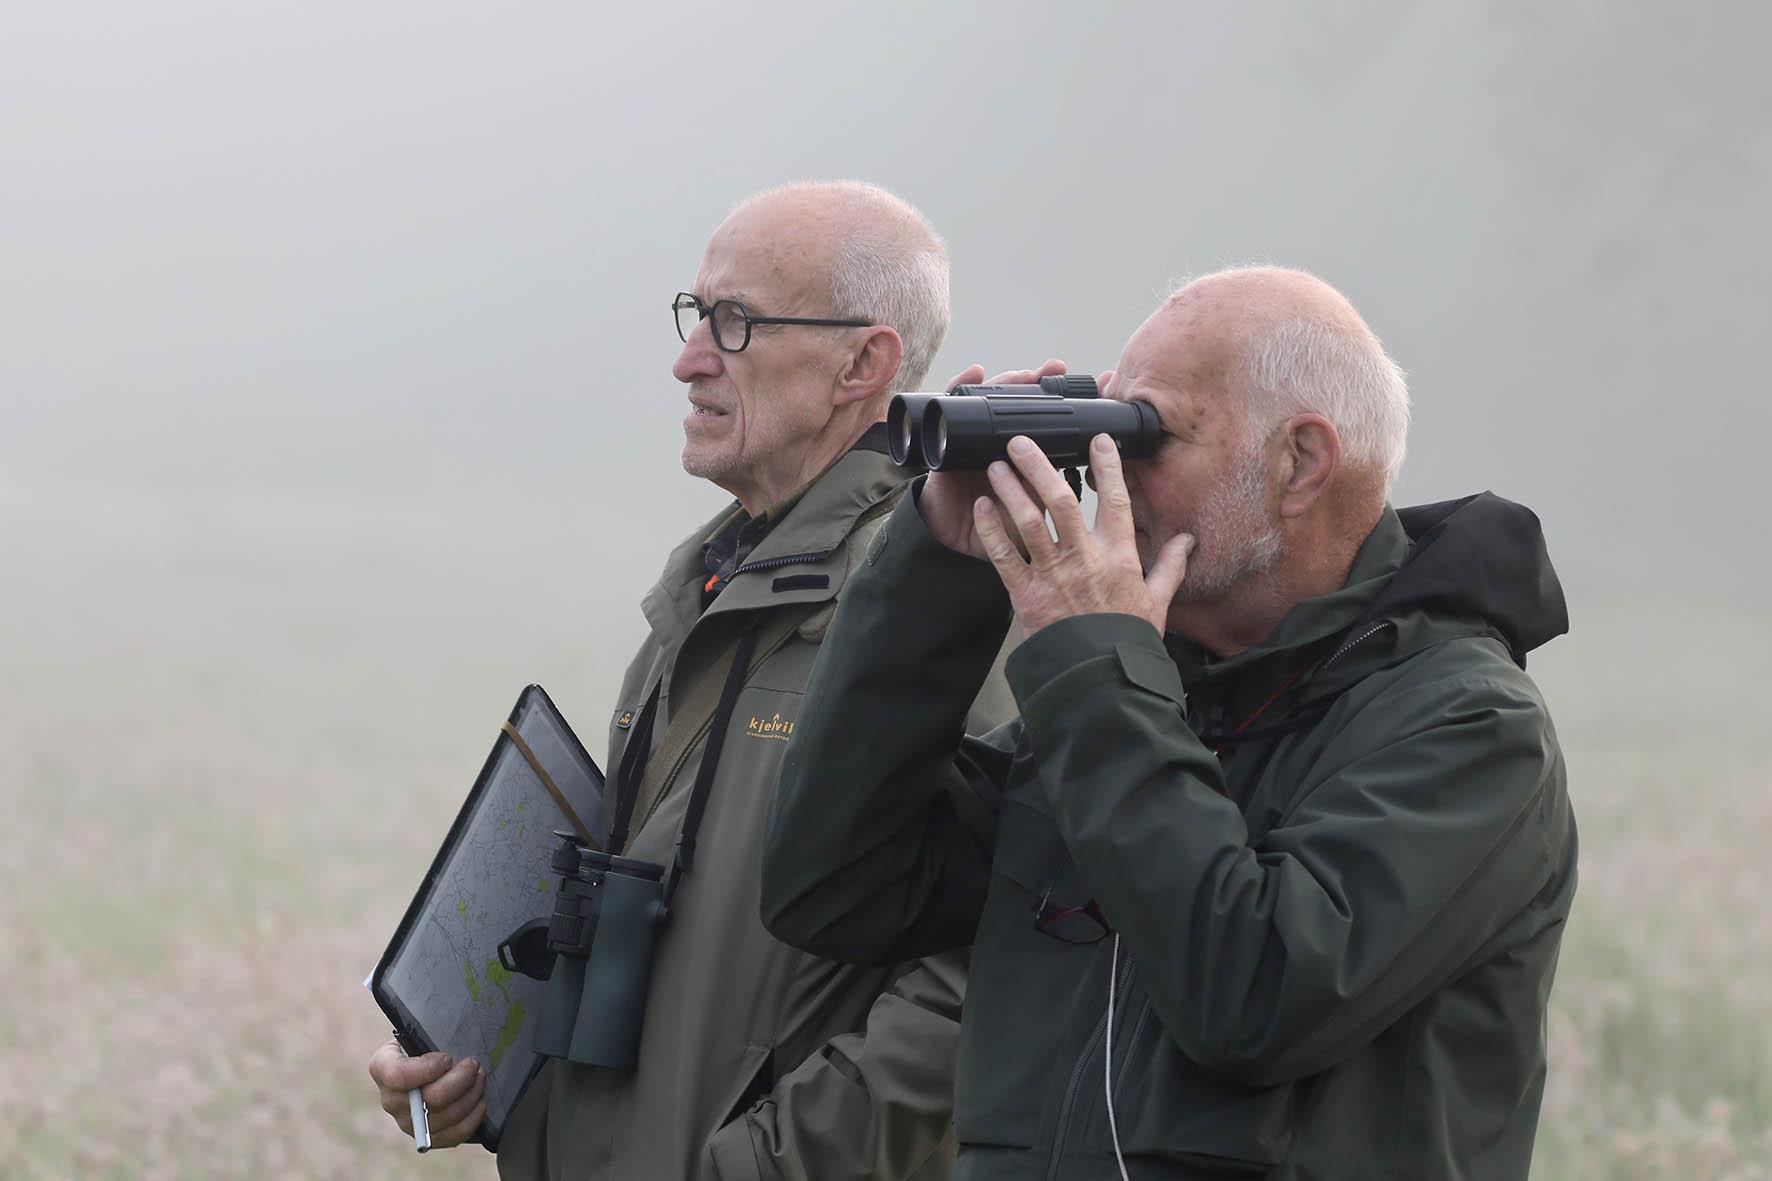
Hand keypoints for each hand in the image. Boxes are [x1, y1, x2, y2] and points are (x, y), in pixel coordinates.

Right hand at [369, 1039, 485, 1148]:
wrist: (427, 1060)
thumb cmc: (427, 1042)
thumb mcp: (421, 1029)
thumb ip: (428, 1032)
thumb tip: (451, 1034)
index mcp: (383, 1067)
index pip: (397, 1075)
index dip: (426, 1069)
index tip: (447, 1058)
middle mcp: (391, 1100)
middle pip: (430, 1099)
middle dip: (460, 1080)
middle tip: (474, 1064)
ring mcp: (409, 1123)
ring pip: (446, 1117)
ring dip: (471, 1095)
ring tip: (480, 1078)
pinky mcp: (428, 1137)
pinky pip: (454, 1135)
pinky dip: (472, 1117)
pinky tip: (479, 1101)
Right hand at [921, 359, 1068, 556]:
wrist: (952, 536)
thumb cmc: (994, 524)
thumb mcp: (1030, 510)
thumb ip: (1050, 494)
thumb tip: (1087, 477)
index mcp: (1022, 453)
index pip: (1041, 417)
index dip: (1058, 399)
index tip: (1081, 383)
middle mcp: (998, 438)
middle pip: (1016, 400)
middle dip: (1035, 382)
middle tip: (1055, 368)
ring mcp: (973, 434)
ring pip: (990, 397)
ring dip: (1006, 381)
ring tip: (1022, 373)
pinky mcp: (949, 437)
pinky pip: (951, 407)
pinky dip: (960, 386)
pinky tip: (974, 373)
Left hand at [973, 433, 1194, 634]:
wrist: (1100, 679)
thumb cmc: (1126, 640)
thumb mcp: (1157, 602)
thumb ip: (1169, 566)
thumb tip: (1187, 541)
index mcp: (1120, 558)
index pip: (1116, 502)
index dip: (1108, 467)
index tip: (1098, 441)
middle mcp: (1085, 559)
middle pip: (1062, 501)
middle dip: (1040, 466)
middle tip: (1022, 441)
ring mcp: (1054, 576)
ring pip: (1029, 522)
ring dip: (1011, 490)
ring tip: (996, 465)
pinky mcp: (1026, 595)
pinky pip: (1004, 556)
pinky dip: (991, 530)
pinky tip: (982, 507)